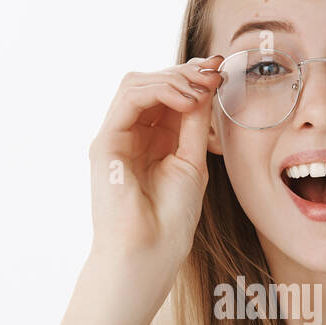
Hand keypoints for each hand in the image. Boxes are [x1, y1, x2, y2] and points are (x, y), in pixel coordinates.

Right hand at [86, 55, 224, 286]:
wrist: (149, 251)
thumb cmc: (170, 219)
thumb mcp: (192, 161)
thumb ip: (194, 123)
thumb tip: (205, 84)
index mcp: (152, 140)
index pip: (168, 95)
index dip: (193, 79)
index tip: (220, 73)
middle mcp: (131, 134)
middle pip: (152, 83)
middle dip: (186, 73)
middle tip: (214, 74)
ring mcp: (116, 137)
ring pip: (137, 84)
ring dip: (174, 79)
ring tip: (202, 90)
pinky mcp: (105, 142)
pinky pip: (129, 98)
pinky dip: (160, 91)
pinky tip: (186, 100)